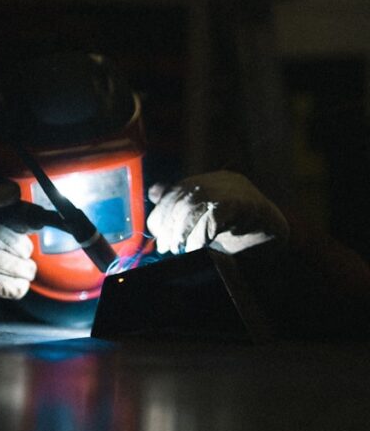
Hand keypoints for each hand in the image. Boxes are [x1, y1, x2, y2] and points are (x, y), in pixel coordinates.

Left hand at [147, 171, 288, 254]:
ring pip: (196, 204)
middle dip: (169, 223)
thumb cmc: (241, 235)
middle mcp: (223, 181)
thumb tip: (154, 194)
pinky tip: (195, 248)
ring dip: (182, 230)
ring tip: (177, 249)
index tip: (157, 233)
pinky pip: (215, 216)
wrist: (276, 242)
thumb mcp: (207, 221)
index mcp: (213, 181)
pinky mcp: (247, 205)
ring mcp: (236, 190)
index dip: (163, 211)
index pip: (178, 189)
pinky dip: (201, 234)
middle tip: (166, 246)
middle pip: (184, 196)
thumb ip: (184, 207)